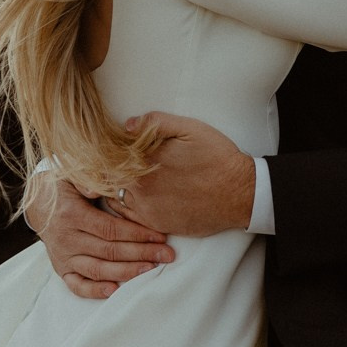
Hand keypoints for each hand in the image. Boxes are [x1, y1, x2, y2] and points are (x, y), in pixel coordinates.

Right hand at [26, 176, 173, 299]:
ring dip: (127, 272)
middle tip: (167, 254)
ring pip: (98, 270)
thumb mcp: (72, 174)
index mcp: (72, 215)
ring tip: (151, 270)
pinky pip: (77, 286)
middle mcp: (67, 239)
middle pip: (109, 251)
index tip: (160, 235)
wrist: (38, 203)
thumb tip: (97, 189)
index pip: (110, 229)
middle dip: (141, 253)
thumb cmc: (64, 186)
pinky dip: (95, 291)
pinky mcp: (61, 269)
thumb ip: (87, 179)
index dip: (137, 234)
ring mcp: (63, 257)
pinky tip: (116, 290)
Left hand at [107, 112, 255, 237]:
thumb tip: (128, 126)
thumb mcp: (190, 128)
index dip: (106, 149)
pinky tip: (137, 195)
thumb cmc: (217, 157)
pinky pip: (129, 216)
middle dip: (108, 169)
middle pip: (108, 177)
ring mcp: (147, 209)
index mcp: (145, 160)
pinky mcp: (156, 224)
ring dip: (116, 187)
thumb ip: (156, 122)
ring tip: (125, 178)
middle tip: (113, 162)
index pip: (109, 155)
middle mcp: (141, 187)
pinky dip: (127, 205)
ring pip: (115, 197)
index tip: (109, 146)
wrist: (239, 193)